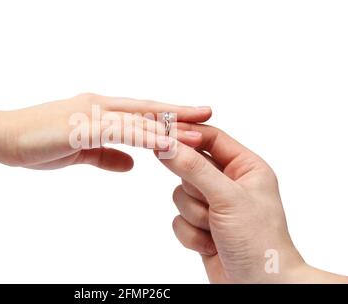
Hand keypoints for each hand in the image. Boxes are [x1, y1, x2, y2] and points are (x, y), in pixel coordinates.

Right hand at [0, 93, 211, 170]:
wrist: (2, 137)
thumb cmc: (39, 142)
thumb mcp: (80, 151)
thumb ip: (107, 155)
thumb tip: (133, 163)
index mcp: (101, 111)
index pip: (141, 112)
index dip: (167, 115)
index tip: (193, 119)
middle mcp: (100, 106)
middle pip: (146, 109)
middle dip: (178, 114)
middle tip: (208, 114)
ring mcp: (91, 114)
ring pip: (139, 120)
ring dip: (169, 127)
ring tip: (199, 134)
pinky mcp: (81, 127)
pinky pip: (120, 132)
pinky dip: (145, 137)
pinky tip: (166, 144)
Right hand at [157, 125, 347, 283]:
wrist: (260, 288)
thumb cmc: (259, 241)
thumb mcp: (227, 197)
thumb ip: (194, 168)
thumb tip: (165, 144)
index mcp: (246, 167)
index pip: (210, 138)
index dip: (186, 135)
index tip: (161, 134)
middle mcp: (229, 183)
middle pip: (189, 166)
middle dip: (194, 190)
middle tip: (209, 202)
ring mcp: (214, 205)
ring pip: (180, 195)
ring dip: (194, 216)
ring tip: (216, 229)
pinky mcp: (201, 226)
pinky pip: (178, 219)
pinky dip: (190, 234)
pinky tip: (210, 244)